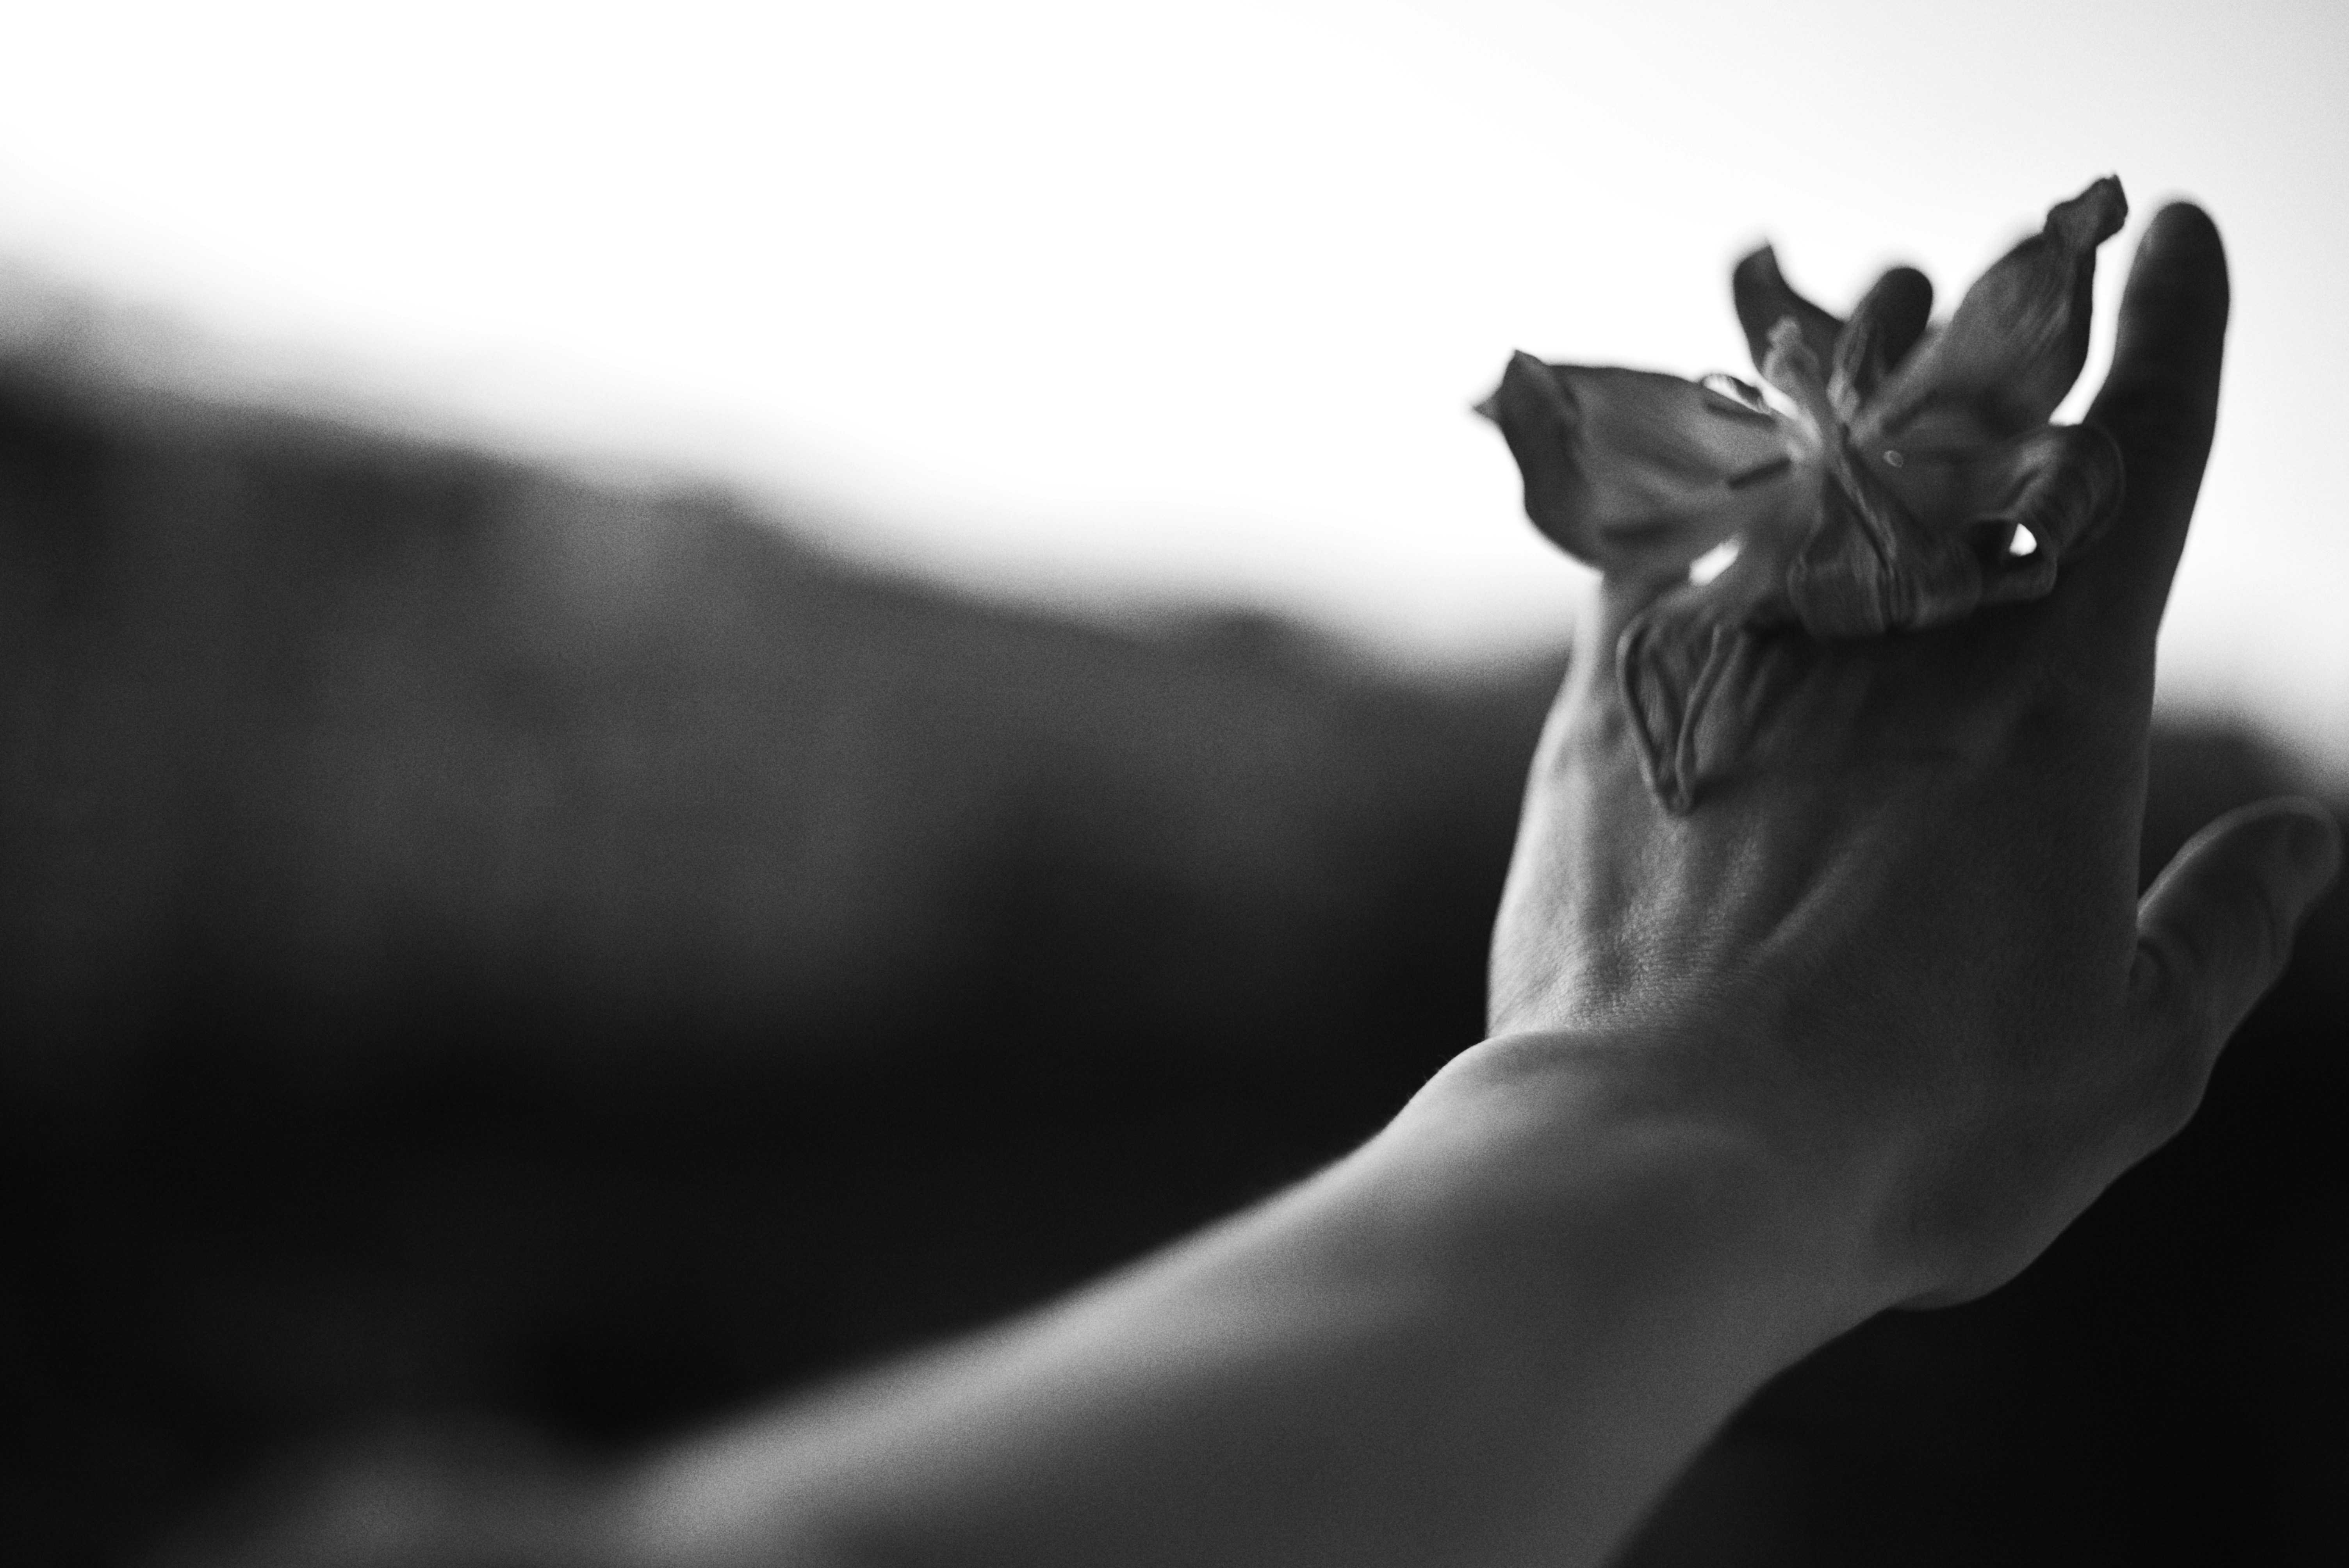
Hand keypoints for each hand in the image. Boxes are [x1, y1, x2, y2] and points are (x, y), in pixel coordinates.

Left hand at [1485, 204, 2339, 1308]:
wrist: (1677, 1149)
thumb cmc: (1916, 1131)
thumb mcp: (2126, 1060)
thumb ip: (2221, 934)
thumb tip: (2297, 839)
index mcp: (2050, 714)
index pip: (2138, 473)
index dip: (2171, 345)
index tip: (2174, 243)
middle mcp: (1900, 653)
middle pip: (1956, 449)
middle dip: (1976, 354)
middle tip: (1973, 273)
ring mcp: (1749, 659)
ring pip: (1803, 462)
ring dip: (1836, 375)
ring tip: (1847, 300)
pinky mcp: (1614, 698)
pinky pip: (1647, 532)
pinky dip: (1668, 461)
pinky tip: (1671, 420)